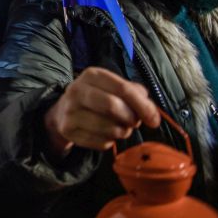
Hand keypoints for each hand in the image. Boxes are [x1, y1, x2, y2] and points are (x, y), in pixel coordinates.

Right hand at [44, 67, 159, 156]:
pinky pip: (100, 142)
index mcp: (92, 75)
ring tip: (119, 128)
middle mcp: (77, 90)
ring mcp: (70, 110)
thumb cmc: (97, 98)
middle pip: (113, 106)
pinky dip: (109, 142)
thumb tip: (151, 112)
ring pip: (109, 128)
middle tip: (133, 123)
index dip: (143, 106)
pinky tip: (105, 134)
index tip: (153, 120)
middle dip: (130, 119)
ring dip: (122, 132)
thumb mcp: (113, 87)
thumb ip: (135, 94)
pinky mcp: (68, 130)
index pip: (123, 89)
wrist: (63, 111)